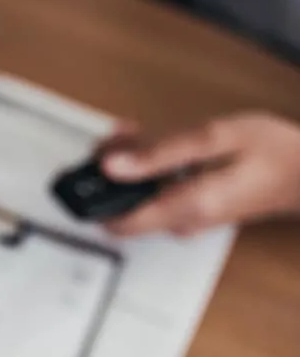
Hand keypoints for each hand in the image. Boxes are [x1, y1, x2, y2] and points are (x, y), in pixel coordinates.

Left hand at [99, 112, 299, 236]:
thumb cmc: (272, 151)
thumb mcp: (213, 138)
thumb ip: (159, 152)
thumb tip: (111, 165)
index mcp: (185, 206)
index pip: (115, 221)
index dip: (94, 195)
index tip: (86, 167)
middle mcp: (183, 221)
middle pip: (124, 206)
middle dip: (113, 171)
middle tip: (114, 139)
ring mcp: (188, 219)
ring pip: (139, 196)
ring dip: (130, 165)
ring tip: (132, 135)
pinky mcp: (193, 210)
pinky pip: (158, 192)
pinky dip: (149, 168)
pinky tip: (155, 143)